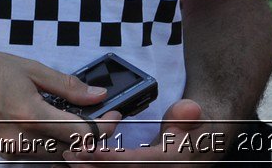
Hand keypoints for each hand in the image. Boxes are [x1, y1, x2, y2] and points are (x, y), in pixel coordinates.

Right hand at [0, 44, 121, 155]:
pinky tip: (53, 125)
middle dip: (92, 136)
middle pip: (71, 151)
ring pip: (55, 156)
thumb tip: (96, 94)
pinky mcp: (4, 152)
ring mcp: (11, 149)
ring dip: (72, 142)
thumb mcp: (31, 69)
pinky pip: (37, 155)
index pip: (82, 135)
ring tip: (78, 119)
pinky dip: (52, 144)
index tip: (113, 114)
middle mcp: (21, 139)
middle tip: (101, 117)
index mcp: (31, 116)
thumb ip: (68, 86)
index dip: (104, 127)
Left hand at [65, 99, 220, 163]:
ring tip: (67, 159)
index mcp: (172, 163)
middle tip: (69, 154)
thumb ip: (188, 114)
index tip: (89, 150)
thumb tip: (189, 110)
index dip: (110, 159)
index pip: (136, 163)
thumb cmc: (195, 127)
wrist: (204, 141)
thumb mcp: (195, 116)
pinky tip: (81, 163)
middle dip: (93, 167)